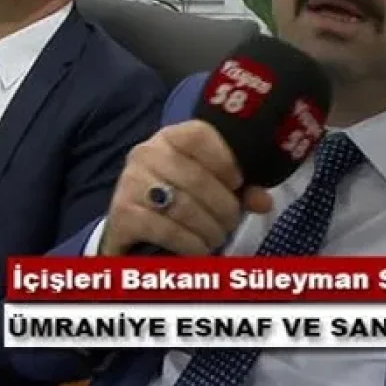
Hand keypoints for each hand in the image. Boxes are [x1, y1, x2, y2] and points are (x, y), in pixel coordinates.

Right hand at [99, 120, 272, 255]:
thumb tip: (263, 202)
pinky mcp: (122, 214)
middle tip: (231, 223)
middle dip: (223, 207)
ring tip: (216, 238)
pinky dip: (190, 243)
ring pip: (184, 207)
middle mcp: (146, 154)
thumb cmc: (180, 198)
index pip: (199, 136)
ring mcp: (130, 183)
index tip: (238, 182)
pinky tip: (198, 249)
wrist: (132, 224)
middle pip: (197, 178)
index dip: (225, 160)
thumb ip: (241, 190)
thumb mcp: (212, 186)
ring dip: (209, 229)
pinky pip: (166, 230)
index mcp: (170, 138)